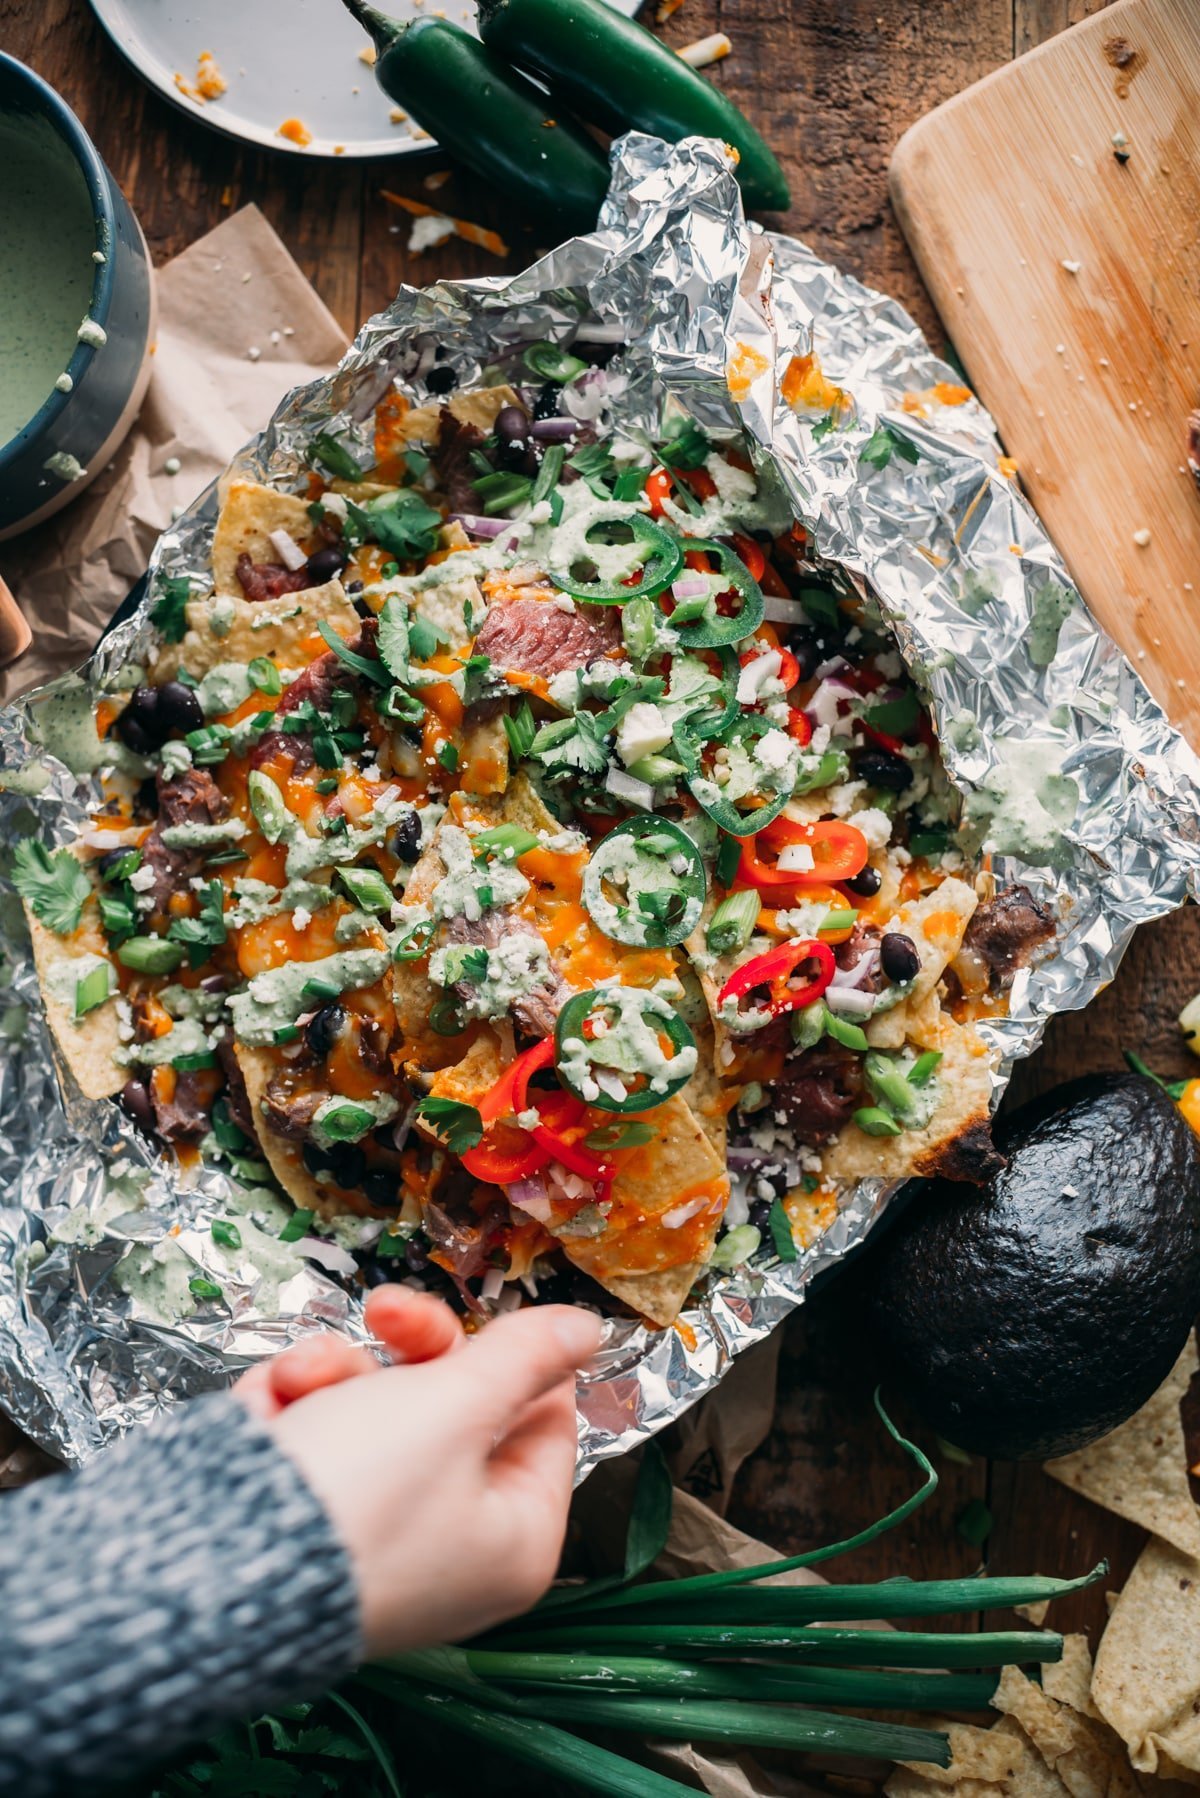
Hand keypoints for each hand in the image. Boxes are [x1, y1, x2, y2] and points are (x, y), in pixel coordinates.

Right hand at [244, 1292, 600, 1654]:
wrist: (210, 1562)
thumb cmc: (357, 1494)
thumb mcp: (454, 1403)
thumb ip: (523, 1355)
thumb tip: (587, 1327)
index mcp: (516, 1538)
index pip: (545, 1422)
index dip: (510, 1359)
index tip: (477, 1318)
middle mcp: (455, 1549)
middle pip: (456, 1408)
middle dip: (405, 1354)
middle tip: (384, 1311)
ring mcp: (381, 1541)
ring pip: (378, 1412)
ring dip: (335, 1375)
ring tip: (300, 1378)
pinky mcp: (313, 1529)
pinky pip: (322, 1441)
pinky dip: (294, 1412)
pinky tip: (266, 1410)